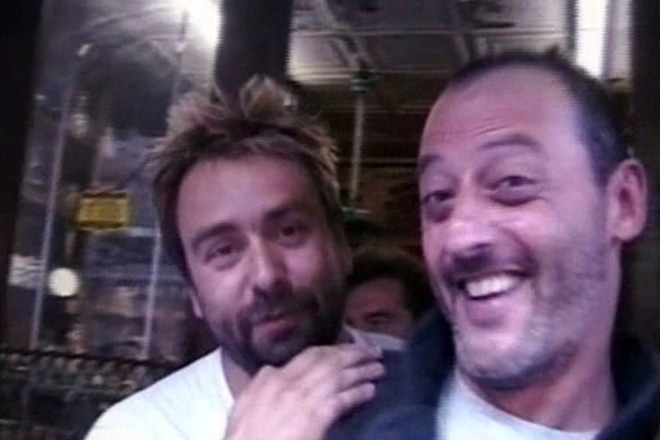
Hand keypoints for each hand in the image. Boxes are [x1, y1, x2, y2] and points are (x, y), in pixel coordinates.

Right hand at [224, 344, 384, 439]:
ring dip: (362, 371)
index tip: (348, 347)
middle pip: (329, 362)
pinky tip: (371, 391)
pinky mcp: (316, 419)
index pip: (309, 356)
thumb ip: (260, 384)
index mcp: (274, 378)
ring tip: (379, 368)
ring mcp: (304, 400)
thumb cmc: (244, 435)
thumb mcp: (243, 404)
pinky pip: (342, 401)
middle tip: (373, 352)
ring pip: (339, 378)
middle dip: (354, 354)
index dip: (333, 350)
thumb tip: (273, 370)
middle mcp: (291, 384)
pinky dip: (357, 393)